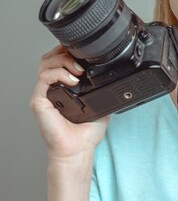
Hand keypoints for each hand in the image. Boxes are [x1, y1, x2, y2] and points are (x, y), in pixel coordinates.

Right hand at [30, 44, 109, 160]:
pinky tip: (72, 80)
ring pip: (45, 64)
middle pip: (50, 57)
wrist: (78, 150)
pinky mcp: (39, 101)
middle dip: (66, 52)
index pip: (59, 59)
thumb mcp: (100, 103)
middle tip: (82, 61)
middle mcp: (51, 87)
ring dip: (63, 61)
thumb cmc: (85, 132)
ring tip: (78, 70)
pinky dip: (58, 75)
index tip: (84, 52)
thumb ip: (102, 88)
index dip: (69, 51)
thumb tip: (115, 76)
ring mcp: (43, 94)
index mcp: (62, 86)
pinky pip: (44, 80)